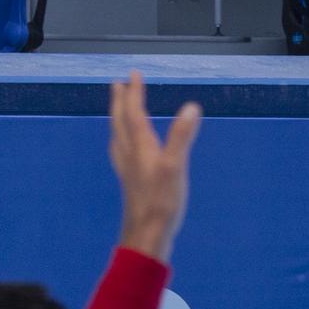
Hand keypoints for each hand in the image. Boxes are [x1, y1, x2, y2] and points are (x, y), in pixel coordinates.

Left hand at [108, 71, 202, 261]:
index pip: (134, 113)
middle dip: (120, 102)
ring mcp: (128, 170)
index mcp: (141, 147)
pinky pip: (121, 152)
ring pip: (118, 137)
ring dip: (117, 119)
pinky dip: (122, 141)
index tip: (134, 74)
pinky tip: (126, 150)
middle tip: (118, 85)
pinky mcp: (131, 183)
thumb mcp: (176, 167)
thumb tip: (191, 107)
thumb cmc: (162, 202)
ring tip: (118, 111)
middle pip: (120, 122)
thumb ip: (182, 136)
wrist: (146, 235)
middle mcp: (130, 155)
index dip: (134, 92)